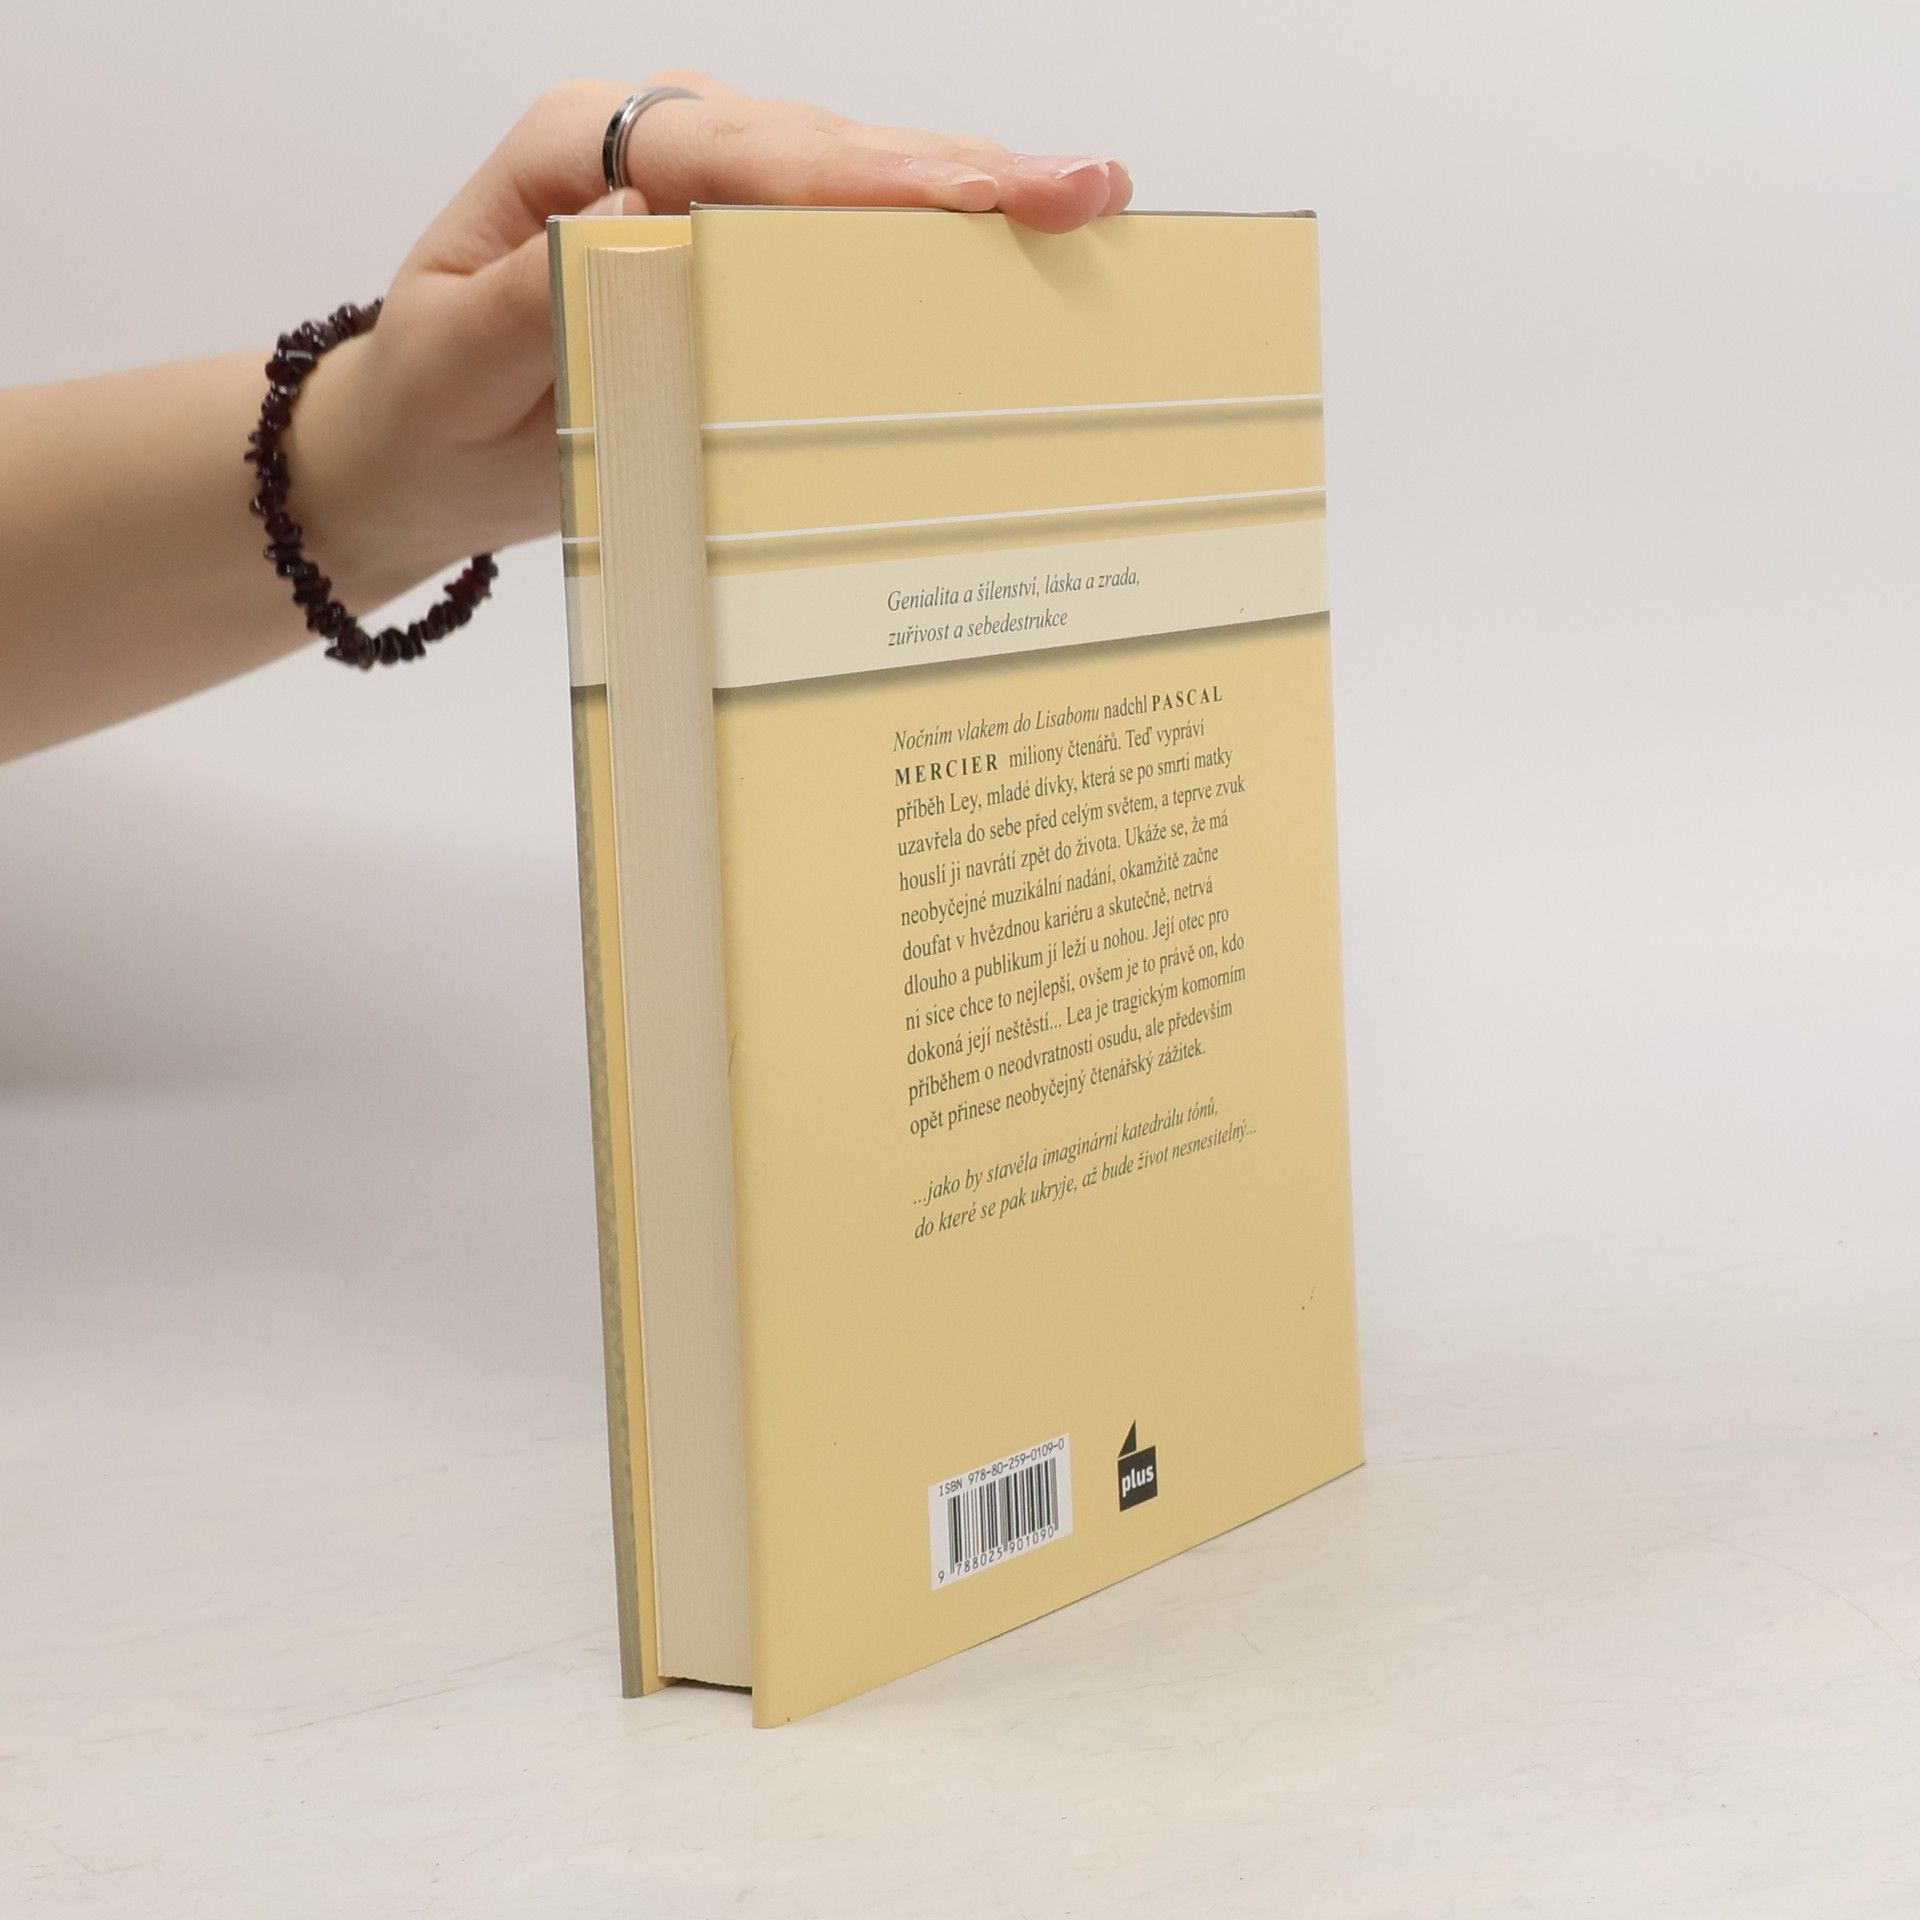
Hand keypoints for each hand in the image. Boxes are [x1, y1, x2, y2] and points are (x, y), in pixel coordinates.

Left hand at [294, 78, 1131, 603]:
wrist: (419, 448)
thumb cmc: (429, 401)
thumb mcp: (454, 357)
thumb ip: (539, 294)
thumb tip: (644, 226)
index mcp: (582, 148)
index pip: (734, 151)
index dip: (852, 176)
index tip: (956, 196)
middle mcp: (658, 150)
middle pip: (821, 150)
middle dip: (954, 170)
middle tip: (1082, 188)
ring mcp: (710, 200)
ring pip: (852, 184)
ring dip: (969, 197)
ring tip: (1086, 202)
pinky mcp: (742, 259)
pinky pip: (844, 244)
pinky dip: (933, 246)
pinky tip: (1016, 246)